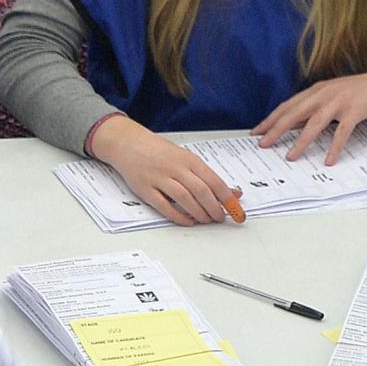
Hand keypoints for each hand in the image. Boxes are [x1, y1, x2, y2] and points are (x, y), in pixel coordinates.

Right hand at [89, 117, 242, 226]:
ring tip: (206, 220)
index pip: (214, 181)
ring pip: (184, 199)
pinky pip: (164, 206)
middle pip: (201, 191)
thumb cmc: (160, 153)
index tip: (237, 210)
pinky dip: (178, 216)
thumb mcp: (187, 159)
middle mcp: (175, 168)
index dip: (227, 199)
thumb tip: (234, 193)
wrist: (129, 144)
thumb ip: (208, 177)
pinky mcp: (145, 189)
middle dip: (214, 208)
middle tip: (220, 218)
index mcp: (189, 159)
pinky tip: (187, 221)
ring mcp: (159, 178)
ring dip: (198, 213)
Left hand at [253, 56, 366, 164]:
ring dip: (301, 141)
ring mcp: (340, 101)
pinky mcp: (356, 109)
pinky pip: (342, 132)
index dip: (272, 119)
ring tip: (290, 157)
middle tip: (262, 144)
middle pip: (295, 113)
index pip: (289, 105)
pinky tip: (329, 160)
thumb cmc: (365, 91)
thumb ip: (318, 108)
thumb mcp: (336, 97)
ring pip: (314, 123)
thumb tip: (297, 126)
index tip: (257, 132)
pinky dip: (335, 147)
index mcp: (319, 90)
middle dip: (276, 130)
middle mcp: (325, 93)